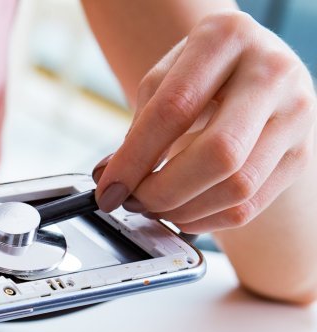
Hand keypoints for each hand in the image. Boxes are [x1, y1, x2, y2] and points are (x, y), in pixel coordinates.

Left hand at [92, 11, 315, 233]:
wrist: (253, 69)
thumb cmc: (202, 74)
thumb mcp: (165, 78)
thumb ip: (140, 126)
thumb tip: (110, 179)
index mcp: (227, 38)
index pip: (175, 109)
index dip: (135, 158)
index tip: (107, 188)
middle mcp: (271, 72)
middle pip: (219, 154)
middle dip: (163, 190)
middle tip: (133, 201)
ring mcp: (295, 115)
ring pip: (238, 187)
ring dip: (183, 210)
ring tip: (154, 206)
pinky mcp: (300, 154)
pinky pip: (249, 206)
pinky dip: (205, 220)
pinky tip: (181, 213)